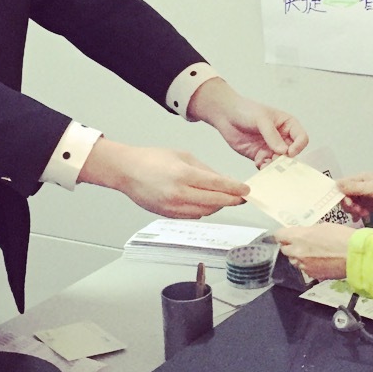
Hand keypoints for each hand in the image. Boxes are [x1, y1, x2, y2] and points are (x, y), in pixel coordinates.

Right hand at [78, 137, 249, 218]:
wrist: (126, 171)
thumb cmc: (151, 159)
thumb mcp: (183, 156)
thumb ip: (205, 170)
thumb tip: (223, 180)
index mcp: (183, 175)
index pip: (217, 185)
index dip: (235, 189)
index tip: (246, 191)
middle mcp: (178, 193)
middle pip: (215, 201)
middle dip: (231, 200)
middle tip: (242, 197)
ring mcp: (172, 207)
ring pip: (206, 211)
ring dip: (219, 205)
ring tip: (226, 198)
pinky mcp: (168, 215)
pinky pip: (194, 215)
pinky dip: (204, 209)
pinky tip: (207, 202)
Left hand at [188, 78, 308, 167]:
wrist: (225, 115)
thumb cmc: (245, 110)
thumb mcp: (261, 119)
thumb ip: (272, 135)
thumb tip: (284, 152)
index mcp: (288, 125)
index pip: (302, 138)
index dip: (298, 147)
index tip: (289, 152)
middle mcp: (282, 138)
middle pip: (292, 153)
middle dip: (286, 159)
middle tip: (276, 160)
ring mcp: (271, 148)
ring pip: (280, 162)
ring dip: (275, 166)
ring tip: (266, 164)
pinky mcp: (260, 156)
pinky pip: (266, 166)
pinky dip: (264, 168)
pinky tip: (258, 163)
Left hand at [272, 223, 358, 281]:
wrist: (354, 255)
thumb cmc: (341, 236)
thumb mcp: (322, 227)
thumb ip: (307, 232)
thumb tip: (301, 235)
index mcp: (298, 237)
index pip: (279, 235)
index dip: (283, 235)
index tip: (287, 234)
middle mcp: (297, 252)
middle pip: (284, 250)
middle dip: (290, 246)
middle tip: (302, 243)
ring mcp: (304, 265)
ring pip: (294, 261)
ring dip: (299, 257)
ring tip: (312, 253)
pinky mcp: (313, 275)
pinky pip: (305, 269)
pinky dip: (309, 265)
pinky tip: (320, 261)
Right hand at [337, 172, 372, 220]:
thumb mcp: (372, 189)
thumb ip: (354, 188)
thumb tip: (335, 184)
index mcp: (362, 179)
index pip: (343, 185)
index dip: (341, 195)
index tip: (348, 205)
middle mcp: (363, 186)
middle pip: (347, 195)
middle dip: (350, 205)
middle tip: (358, 211)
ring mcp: (369, 196)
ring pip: (354, 203)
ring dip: (355, 210)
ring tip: (364, 215)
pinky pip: (362, 209)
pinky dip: (360, 213)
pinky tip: (362, 218)